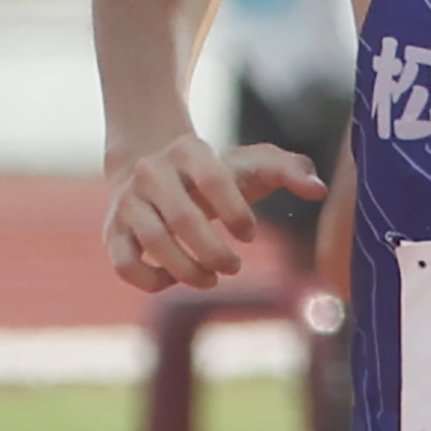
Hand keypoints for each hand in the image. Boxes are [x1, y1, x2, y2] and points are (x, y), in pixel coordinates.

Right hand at [103, 134, 321, 293]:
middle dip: (214, 251)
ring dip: (186, 269)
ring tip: (210, 279)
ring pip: (152, 241)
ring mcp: (128, 200)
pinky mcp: (112, 230)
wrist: (151, 169)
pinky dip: (149, 280)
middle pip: (183, 217)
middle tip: (234, 267)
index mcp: (189, 149)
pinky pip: (124, 262)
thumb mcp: (251, 164)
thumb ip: (289, 170)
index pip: (213, 178)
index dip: (235, 212)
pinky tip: (172, 279)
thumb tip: (318, 190)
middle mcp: (151, 171)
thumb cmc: (215, 174)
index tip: (251, 236)